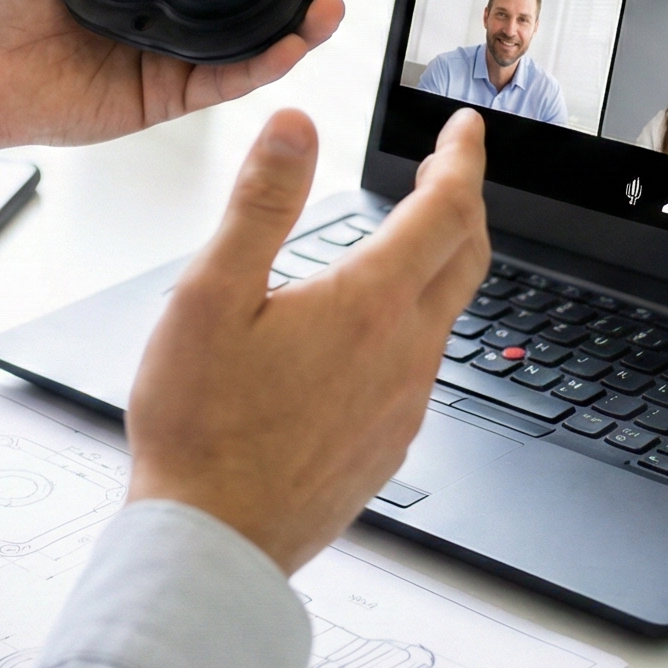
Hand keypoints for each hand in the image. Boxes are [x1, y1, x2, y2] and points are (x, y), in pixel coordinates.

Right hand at [124, 107, 487, 574]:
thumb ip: (260, 202)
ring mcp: (404, 405)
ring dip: (436, 264)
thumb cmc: (201, 426)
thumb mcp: (210, 294)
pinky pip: (418, 367)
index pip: (446, 208)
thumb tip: (295, 125)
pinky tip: (365, 332)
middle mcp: (406, 354)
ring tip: (401, 241)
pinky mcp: (389, 444)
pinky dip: (410, 323)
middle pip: (467, 258)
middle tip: (446, 168)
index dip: (461, 157)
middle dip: (463, 201)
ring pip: (445, 315)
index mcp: (370, 305)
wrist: (214, 542)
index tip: (463, 127)